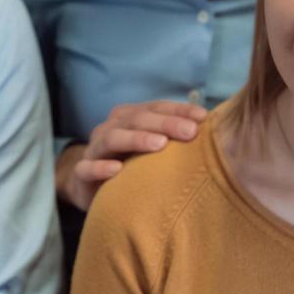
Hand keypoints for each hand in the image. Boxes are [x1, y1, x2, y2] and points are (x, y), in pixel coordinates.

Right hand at [57, 100, 208, 210]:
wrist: (90, 185)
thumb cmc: (130, 163)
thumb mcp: (151, 148)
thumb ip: (174, 137)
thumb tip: (211, 130)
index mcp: (130, 117)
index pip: (156, 108)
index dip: (179, 110)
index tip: (204, 117)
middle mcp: (111, 127)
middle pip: (137, 119)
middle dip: (165, 123)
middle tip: (189, 131)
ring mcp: (95, 149)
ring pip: (112, 138)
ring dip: (136, 139)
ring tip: (159, 144)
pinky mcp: (82, 174)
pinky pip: (87, 168)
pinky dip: (101, 167)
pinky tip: (117, 170)